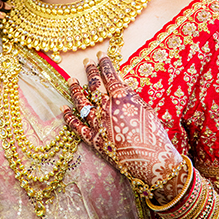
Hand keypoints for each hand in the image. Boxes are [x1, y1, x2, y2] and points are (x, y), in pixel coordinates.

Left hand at [62, 53, 183, 198]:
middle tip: (86, 62)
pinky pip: (77, 126)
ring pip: (81, 103)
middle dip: (89, 72)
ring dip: (75, 90)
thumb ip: (131, 95)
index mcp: (121, 98)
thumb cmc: (154, 134)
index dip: (104, 64)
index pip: (109, 75)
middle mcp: (107, 108)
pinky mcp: (94, 140)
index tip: (99, 55)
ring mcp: (98, 124)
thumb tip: (121, 83)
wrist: (153, 162)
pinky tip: (63, 108)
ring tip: (70, 80)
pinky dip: (68, 117)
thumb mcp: (146, 108)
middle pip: (94, 85)